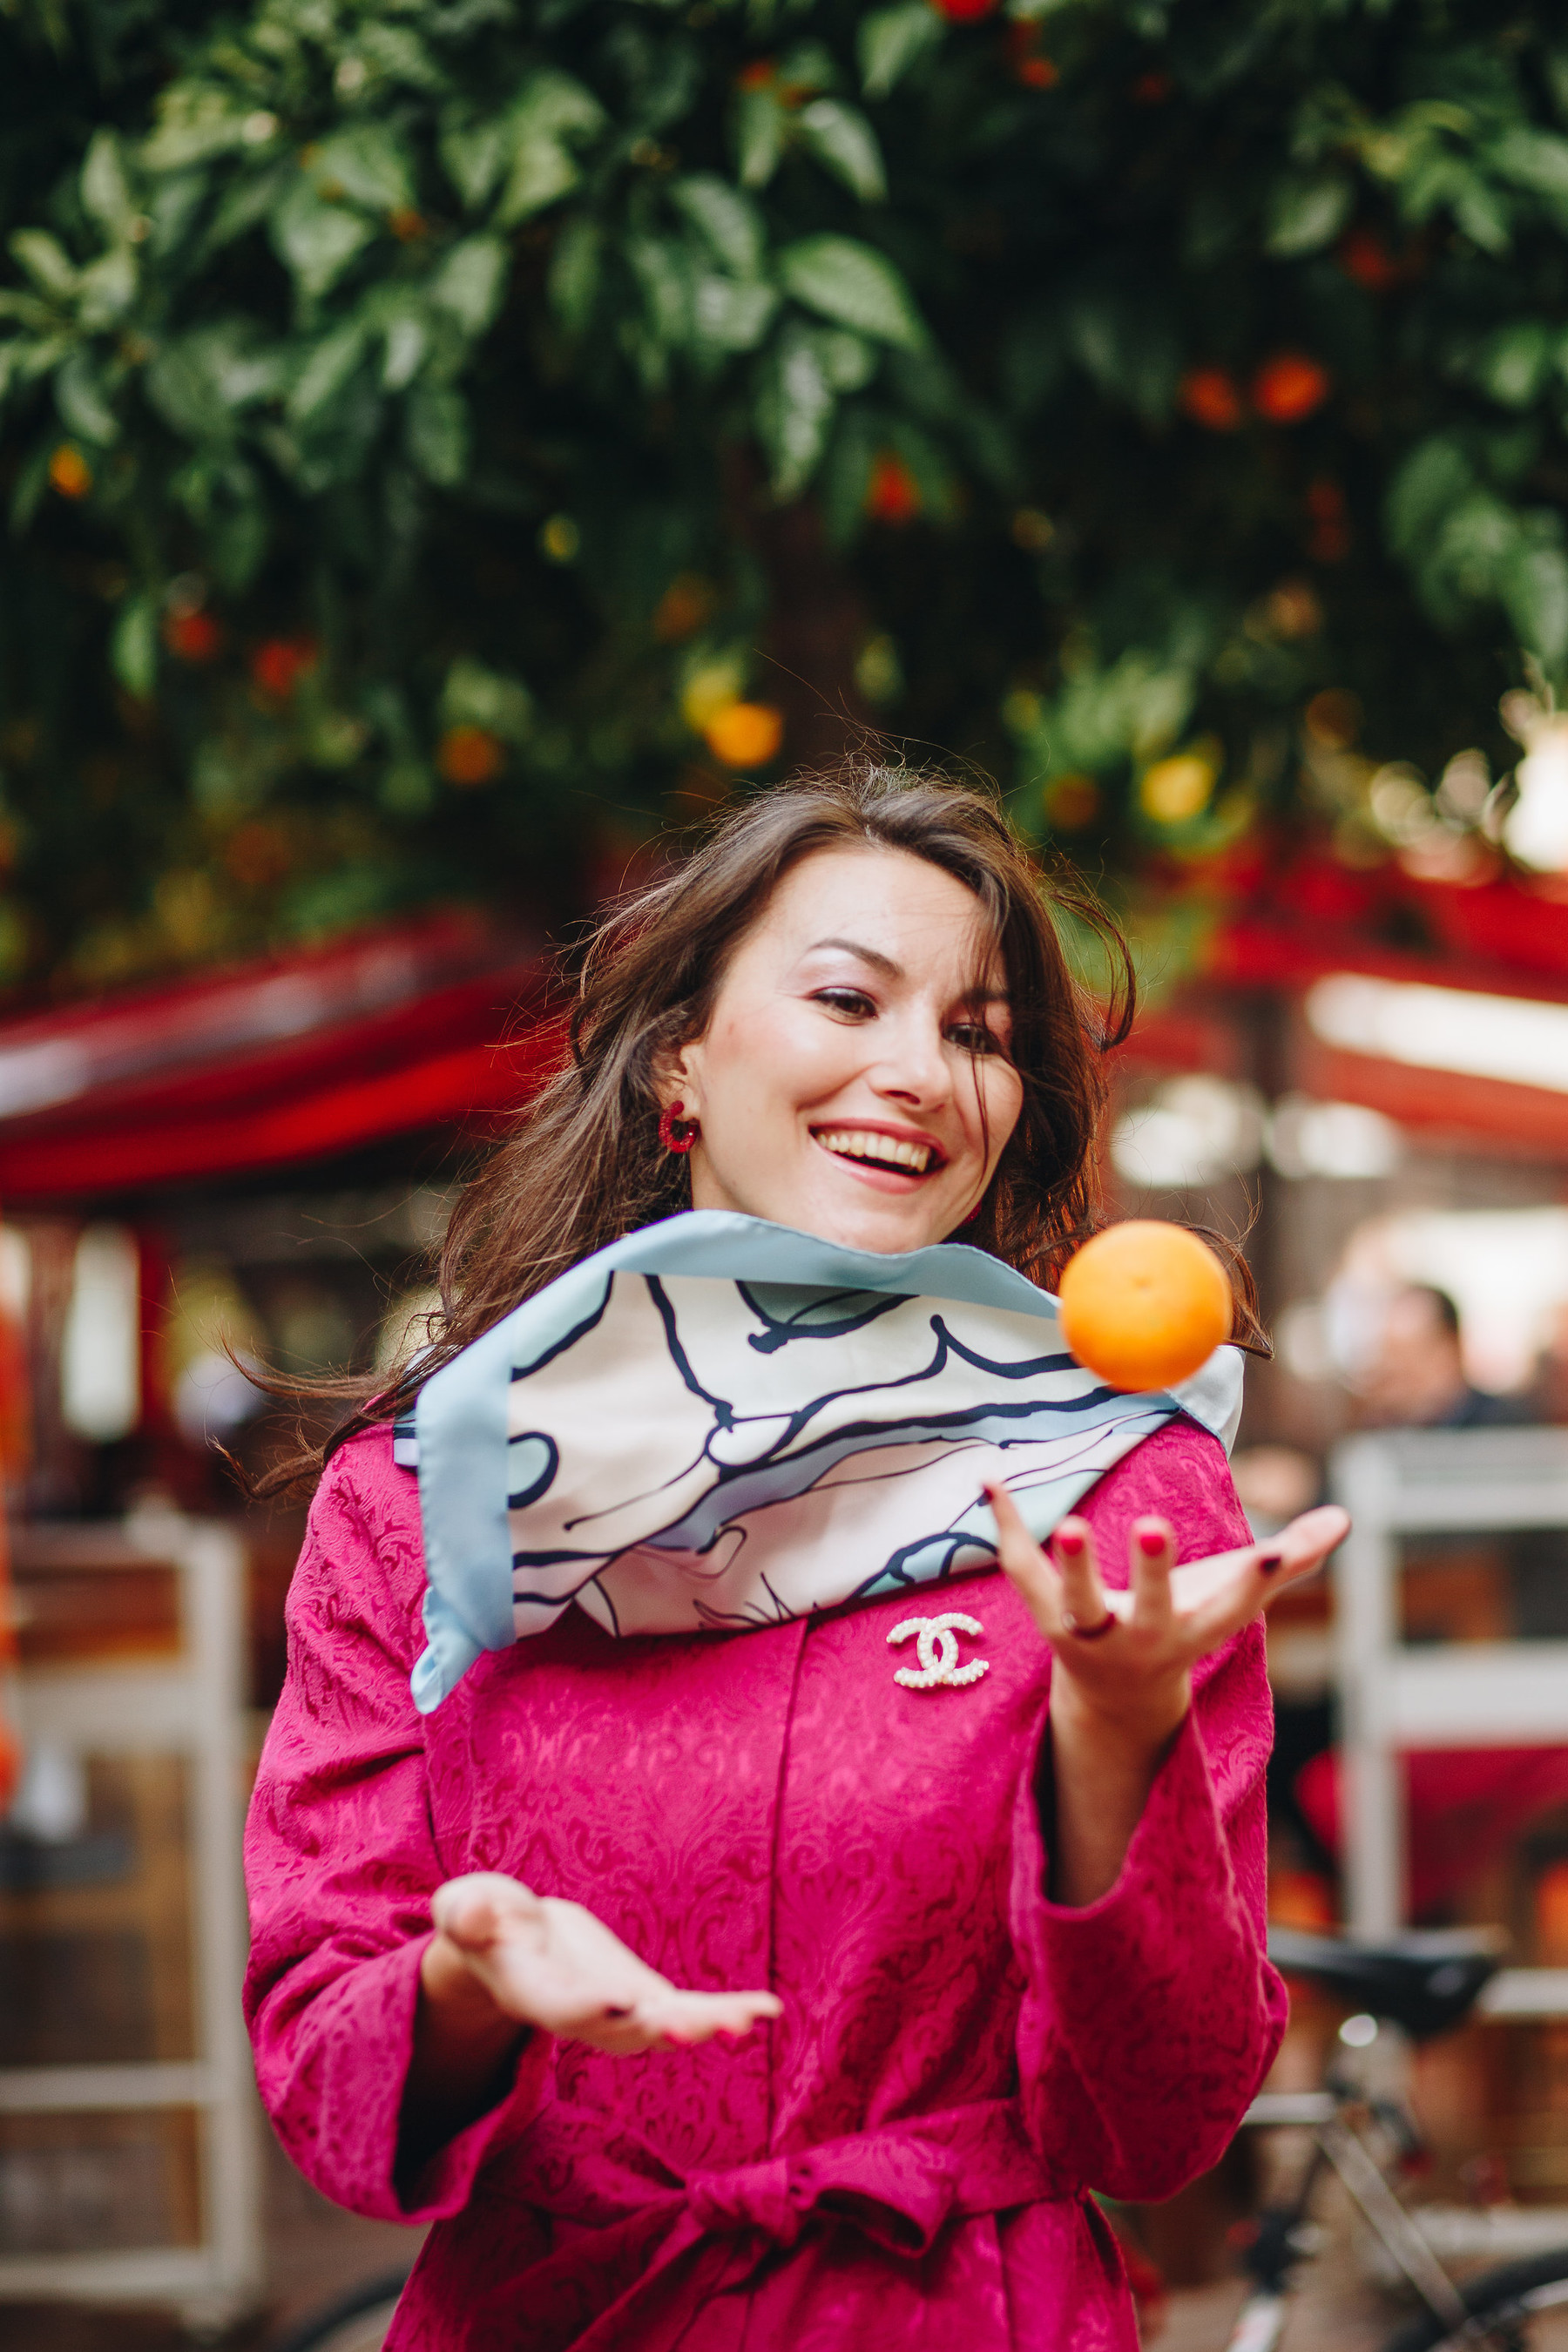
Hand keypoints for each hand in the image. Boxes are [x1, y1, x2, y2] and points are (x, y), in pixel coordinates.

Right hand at [424, 1872, 781, 2055]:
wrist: (515, 1948)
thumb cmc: (487, 1922)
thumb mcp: (468, 1908)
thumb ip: (468, 1914)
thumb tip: (470, 1912)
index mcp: (534, 1993)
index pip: (562, 2005)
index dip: (588, 2006)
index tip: (615, 2001)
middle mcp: (582, 2016)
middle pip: (623, 2031)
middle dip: (659, 2028)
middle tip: (694, 2030)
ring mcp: (618, 2014)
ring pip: (664, 2029)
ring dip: (705, 2026)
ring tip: (747, 2022)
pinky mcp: (646, 2001)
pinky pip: (690, 2012)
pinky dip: (728, 2013)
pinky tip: (770, 2011)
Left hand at [983, 1484, 1348, 1750]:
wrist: (1119, 1697)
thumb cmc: (1187, 1626)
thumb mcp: (1236, 1598)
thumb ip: (1290, 1559)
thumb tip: (1345, 1517)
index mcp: (1196, 1631)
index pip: (1229, 1608)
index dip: (1251, 1582)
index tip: (1267, 1556)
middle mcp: (1142, 1639)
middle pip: (1144, 1612)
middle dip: (1150, 1574)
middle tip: (1151, 1523)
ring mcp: (1089, 1634)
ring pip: (1074, 1605)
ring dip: (1069, 1566)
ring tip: (1068, 1519)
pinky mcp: (1045, 1618)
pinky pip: (1020, 1572)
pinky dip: (1004, 1526)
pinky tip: (989, 1480)